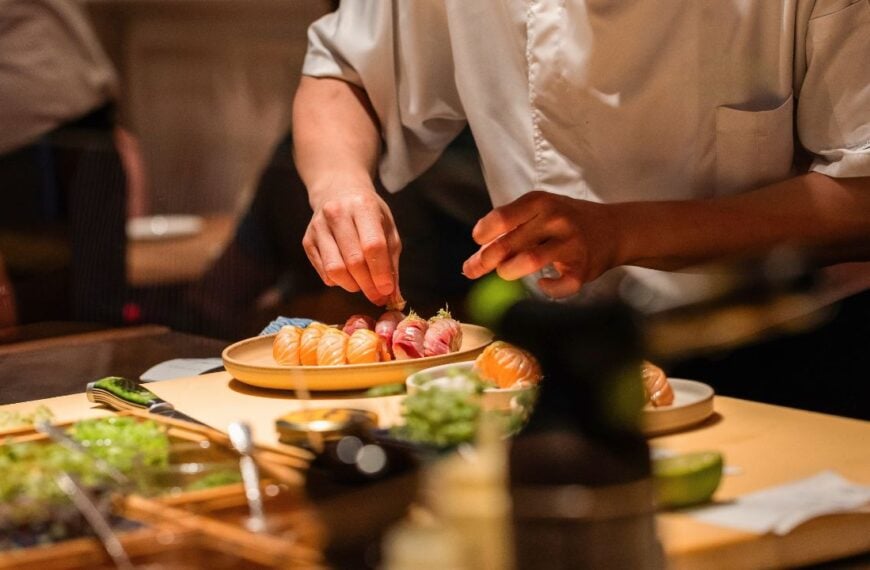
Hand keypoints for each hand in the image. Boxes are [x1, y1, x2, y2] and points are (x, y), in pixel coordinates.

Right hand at [303, 185, 402, 304]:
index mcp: (362, 206)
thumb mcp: (387, 228)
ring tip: (363, 285)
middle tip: (378, 296)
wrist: (338, 190)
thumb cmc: (368, 212)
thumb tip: (392, 295)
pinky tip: (348, 275)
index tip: (387, 290)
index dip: (381, 272)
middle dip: (368, 285)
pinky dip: (339, 281)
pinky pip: (324, 272)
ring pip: (335, 269)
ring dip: (352, 285)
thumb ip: (391, 261)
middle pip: (353, 261)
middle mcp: (337, 213)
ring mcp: (318, 227)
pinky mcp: (307, 240)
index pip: (372, 245)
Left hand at [462, 191, 620, 297]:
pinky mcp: (583, 268)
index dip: (484, 232)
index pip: (502, 217)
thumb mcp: (539, 212)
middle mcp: (556, 219)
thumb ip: (510, 230)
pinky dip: (548, 288)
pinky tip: (544, 283)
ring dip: (510, 271)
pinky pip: (560, 285)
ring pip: (530, 261)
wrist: (613, 229)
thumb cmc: (565, 221)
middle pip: (510, 242)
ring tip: (507, 272)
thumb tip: (475, 260)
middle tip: (475, 268)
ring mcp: (571, 243)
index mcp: (540, 202)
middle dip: (487, 259)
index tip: (479, 242)